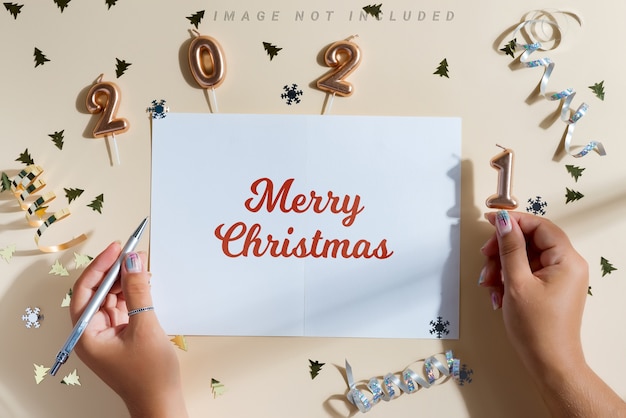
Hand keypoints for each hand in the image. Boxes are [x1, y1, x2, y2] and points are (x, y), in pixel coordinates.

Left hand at [70, 242, 187, 417]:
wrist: (162, 401)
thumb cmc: (150, 375)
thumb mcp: (145, 326)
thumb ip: (138, 291)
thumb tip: (133, 261)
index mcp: (86, 335)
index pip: (85, 292)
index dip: (100, 267)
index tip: (116, 248)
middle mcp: (91, 333)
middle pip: (96, 293)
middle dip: (114, 272)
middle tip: (132, 253)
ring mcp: (106, 334)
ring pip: (110, 298)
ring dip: (125, 282)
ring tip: (142, 267)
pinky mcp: (121, 335)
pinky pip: (122, 307)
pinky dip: (132, 294)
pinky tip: (144, 284)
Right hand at [480, 211, 625, 416]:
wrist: (548, 363)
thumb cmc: (536, 327)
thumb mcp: (516, 282)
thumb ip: (509, 248)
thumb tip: (503, 221)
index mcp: (567, 260)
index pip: (540, 226)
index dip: (514, 221)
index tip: (490, 221)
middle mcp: (567, 265)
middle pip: (530, 241)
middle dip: (503, 249)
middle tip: (485, 257)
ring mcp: (558, 278)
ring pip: (523, 257)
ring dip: (501, 267)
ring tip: (489, 284)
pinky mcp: (549, 289)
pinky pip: (525, 273)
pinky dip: (508, 279)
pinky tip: (498, 294)